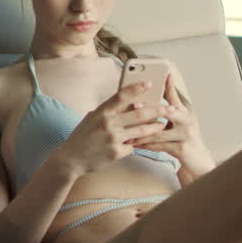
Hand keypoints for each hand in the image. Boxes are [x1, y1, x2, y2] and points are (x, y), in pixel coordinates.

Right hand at [52, 82, 168, 174]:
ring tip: (163, 124)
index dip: (137, 88)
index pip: (122, 96)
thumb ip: (109, 111)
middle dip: (158, 110)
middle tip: (170, 108)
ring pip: (141, 131)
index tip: (150, 83)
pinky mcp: (116, 152)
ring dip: (154, 127)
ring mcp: (113, 139)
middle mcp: (108, 123)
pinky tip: (139, 144)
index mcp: (101, 111)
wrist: (71, 158)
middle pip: (139, 113)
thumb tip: (129, 102)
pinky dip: (135, 145)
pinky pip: (133, 147)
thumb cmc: (83, 136)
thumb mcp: (92, 118)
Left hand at [129, 68, 214, 176]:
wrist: (198, 162)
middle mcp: (188, 120)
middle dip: (149, 108)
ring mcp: (186, 134)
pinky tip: (135, 144)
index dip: (169, 83)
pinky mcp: (182, 148)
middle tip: (134, 105)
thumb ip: (167, 110)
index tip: (161, 72)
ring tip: (128, 129)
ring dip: (142, 130)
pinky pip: (160, 145)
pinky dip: (146, 145)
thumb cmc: (184, 140)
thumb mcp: (178, 122)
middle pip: (168, 110)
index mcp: (185, 111)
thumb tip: (148, 99)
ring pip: (159, 131)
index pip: (175, 94)